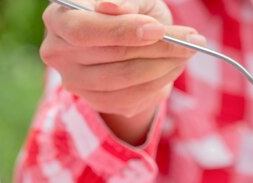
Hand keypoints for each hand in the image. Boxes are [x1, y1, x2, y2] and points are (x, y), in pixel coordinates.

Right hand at [40, 0, 205, 143]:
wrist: (126, 41)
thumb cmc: (129, 12)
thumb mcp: (134, 0)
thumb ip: (126, 2)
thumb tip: (115, 9)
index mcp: (59, 19)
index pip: (84, 30)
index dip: (122, 31)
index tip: (159, 29)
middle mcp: (59, 53)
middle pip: (113, 55)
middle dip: (159, 47)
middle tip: (194, 40)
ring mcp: (76, 83)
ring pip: (128, 79)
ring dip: (166, 65)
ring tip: (189, 50)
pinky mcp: (99, 102)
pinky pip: (135, 97)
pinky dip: (162, 81)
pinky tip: (174, 65)